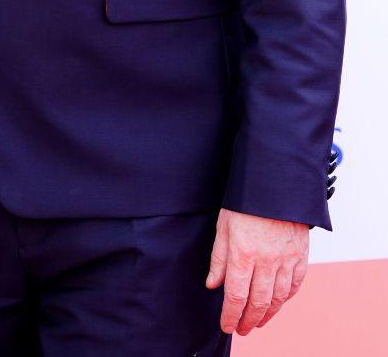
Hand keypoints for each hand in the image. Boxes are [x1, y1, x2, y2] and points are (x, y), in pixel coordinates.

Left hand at [206, 208, 308, 334]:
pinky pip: (294, 285)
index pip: (235, 295)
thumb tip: (212, 285)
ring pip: (278, 298)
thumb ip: (219, 259)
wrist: (275, 183)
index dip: (230, 315)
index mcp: (243, 253)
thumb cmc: (245, 202)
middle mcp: (266, 261)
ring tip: (257, 322)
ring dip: (267, 314)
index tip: (226, 326)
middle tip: (241, 329)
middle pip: (257, 302)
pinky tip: (277, 303)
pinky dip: (285, 298)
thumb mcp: (223, 226)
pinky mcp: (300, 256)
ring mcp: (286, 260)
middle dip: (248, 320)